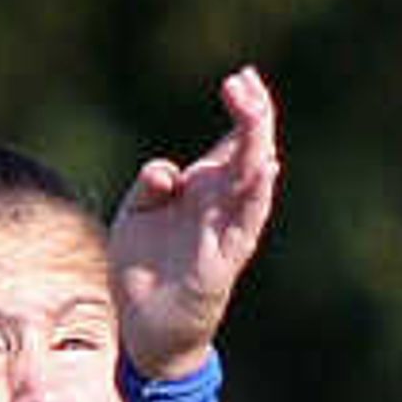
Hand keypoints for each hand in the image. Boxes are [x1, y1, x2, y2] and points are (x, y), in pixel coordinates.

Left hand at [109, 67, 278, 374]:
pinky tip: (264, 167)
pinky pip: (246, 222)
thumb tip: (165, 170)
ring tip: (257, 112)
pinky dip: (256, 194)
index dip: (242, 107)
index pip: (233, 139)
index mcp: (204, 186)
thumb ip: (150, 187)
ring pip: (252, 180)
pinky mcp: (224, 257)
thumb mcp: (136, 215)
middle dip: (250, 115)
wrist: (142, 324)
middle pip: (247, 150)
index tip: (240, 77)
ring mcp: (226, 228)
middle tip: (243, 83)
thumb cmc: (144, 265)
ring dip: (256, 145)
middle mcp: (221, 203)